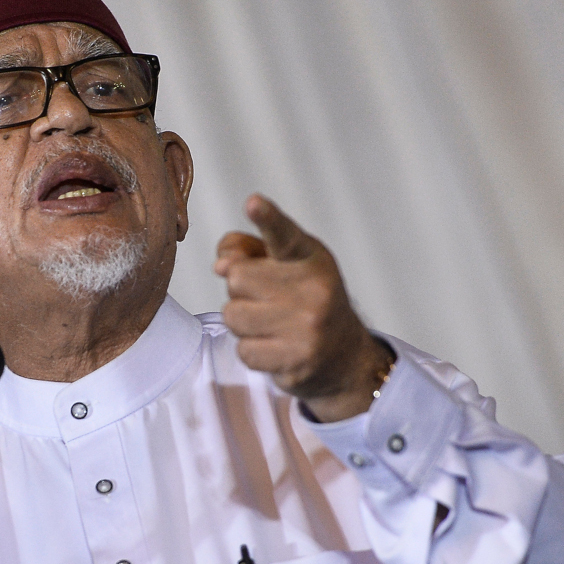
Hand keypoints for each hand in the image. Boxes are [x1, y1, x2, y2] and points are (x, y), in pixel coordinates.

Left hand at [214, 194, 393, 421]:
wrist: (343, 355)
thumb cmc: (303, 300)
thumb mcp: (284, 265)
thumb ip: (246, 251)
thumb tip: (220, 265)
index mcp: (309, 257)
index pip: (283, 234)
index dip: (267, 217)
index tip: (253, 203)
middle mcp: (314, 289)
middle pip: (236, 278)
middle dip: (241, 290)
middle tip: (267, 300)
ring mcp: (307, 326)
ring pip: (233, 315)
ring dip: (242, 322)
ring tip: (270, 324)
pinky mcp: (297, 360)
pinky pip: (243, 350)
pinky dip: (252, 351)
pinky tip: (275, 348)